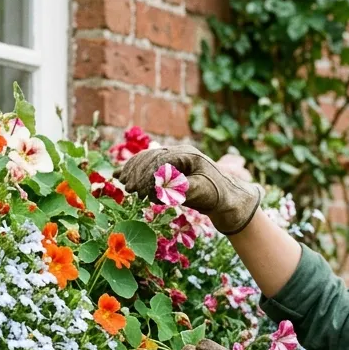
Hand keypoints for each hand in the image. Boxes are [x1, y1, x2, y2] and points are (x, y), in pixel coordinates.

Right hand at [115, 145, 262, 234]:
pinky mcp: (171, 167)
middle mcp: (179, 152)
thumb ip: (180, 188)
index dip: (146, 175)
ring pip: (147, 159)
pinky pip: (149, 164)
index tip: (136, 190)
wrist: (227, 196)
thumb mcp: (201, 192)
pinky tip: (121, 175)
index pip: (160, 161)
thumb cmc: (216, 194)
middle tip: (127, 188)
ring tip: (122, 183)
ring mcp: (175, 158)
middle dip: (136, 172)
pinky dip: (136, 170)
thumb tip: (159, 186)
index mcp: (187, 155)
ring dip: (133, 170)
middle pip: (151, 157)